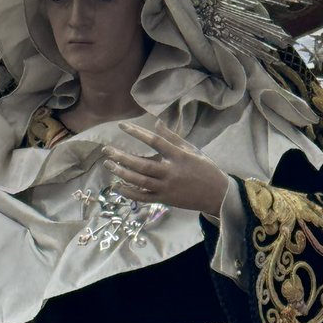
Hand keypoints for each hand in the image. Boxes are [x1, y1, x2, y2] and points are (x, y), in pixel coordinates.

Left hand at [103, 119, 229, 217]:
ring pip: (140, 181)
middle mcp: (171, 172)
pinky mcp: (164, 200)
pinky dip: (129, 192)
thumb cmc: (205, 168)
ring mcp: (166, 188)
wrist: (216, 194)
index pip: (155, 141)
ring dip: (122, 173)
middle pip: (142, 164)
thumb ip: (173, 137)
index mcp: (179, 156)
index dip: (137, 133)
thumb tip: (156, 123)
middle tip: (106, 150)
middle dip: (122, 157)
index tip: (122, 126)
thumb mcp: (192, 149)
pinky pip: (143, 197)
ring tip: (108, 164)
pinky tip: (117, 185)